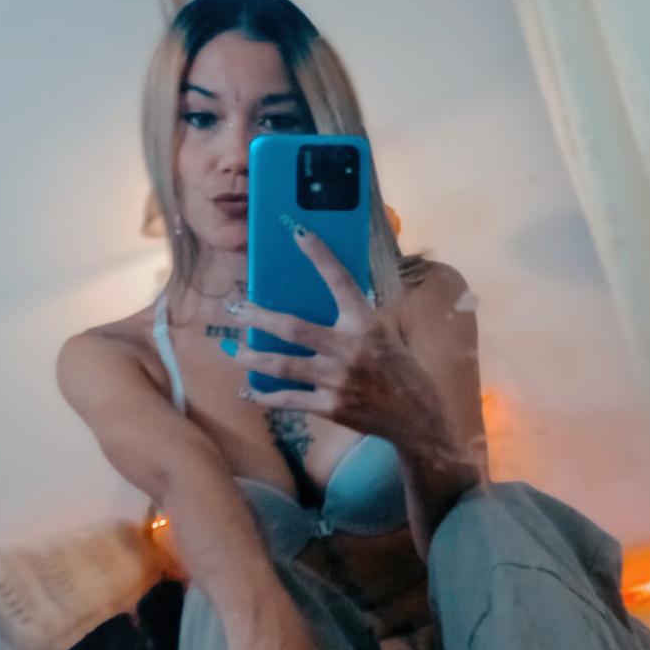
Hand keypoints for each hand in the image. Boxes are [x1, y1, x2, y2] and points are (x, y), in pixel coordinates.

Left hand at [228, 224, 453, 461]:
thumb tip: (321, 295)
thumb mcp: (385, 334)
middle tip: (234, 308)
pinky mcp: (330, 407)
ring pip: (282, 365)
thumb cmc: (398, 368)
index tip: (298, 232)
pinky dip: (264, 395)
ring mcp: (337, 379)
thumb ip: (355, 318)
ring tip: (233, 350)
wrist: (416, 417)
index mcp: (365, 323)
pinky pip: (288, 399)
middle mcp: (349, 348)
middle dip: (258, 316)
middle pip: (293, 327)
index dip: (320, 255)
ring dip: (252, 357)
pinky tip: (247, 390)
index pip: (340, 281)